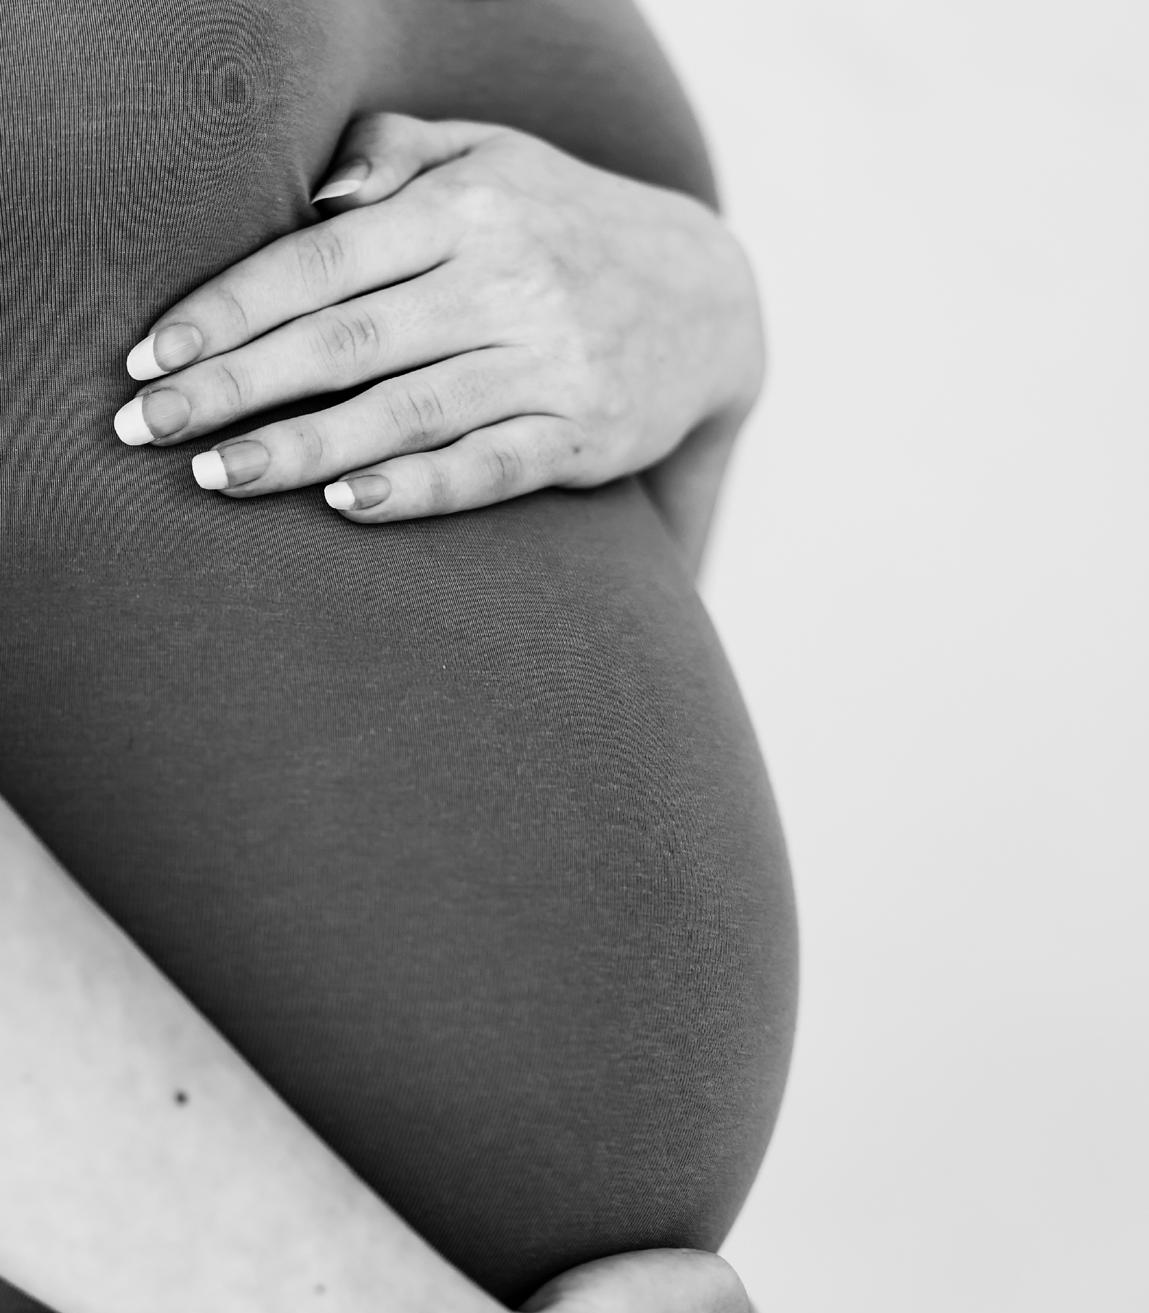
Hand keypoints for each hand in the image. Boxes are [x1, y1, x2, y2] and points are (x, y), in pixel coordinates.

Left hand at [112, 111, 764, 522]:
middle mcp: (504, 281)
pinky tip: (347, 507)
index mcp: (467, 206)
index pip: (319, 258)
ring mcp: (546, 364)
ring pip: (404, 410)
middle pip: (344, 339)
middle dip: (235, 385)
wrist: (711, 301)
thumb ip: (396, 160)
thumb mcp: (492, 158)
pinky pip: (488, 468)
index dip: (228, 308)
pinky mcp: (580, 438)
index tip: (150, 353)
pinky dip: (417, 488)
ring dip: (303, 449)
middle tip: (147, 426)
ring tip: (217, 476)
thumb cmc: (563, 227)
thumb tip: (314, 196)